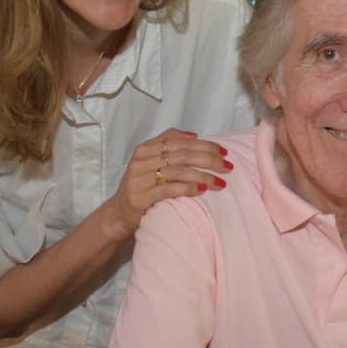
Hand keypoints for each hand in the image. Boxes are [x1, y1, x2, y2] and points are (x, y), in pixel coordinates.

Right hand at [105, 128, 230, 234]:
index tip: (223, 151)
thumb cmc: (142, 186)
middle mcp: (141, 160)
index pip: (180, 141)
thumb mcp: (150, 162)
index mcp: (145, 148)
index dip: (204, 145)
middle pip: (182, 155)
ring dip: (203, 175)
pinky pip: (168, 189)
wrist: (119, 213)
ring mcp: (139, 178)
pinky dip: (188, 188)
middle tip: (227, 166)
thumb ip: (168, 145)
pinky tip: (202, 190)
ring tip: (220, 181)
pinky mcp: (140, 197)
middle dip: (208, 159)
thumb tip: (194, 135)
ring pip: (177, 171)